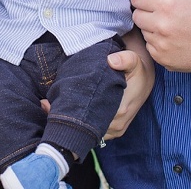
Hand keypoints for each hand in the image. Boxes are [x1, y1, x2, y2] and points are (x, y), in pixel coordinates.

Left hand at [38, 42, 153, 140]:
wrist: (144, 81)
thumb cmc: (136, 71)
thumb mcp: (133, 60)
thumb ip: (124, 59)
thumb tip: (112, 61)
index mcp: (120, 111)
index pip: (92, 118)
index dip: (72, 111)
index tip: (55, 102)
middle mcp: (116, 125)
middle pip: (87, 128)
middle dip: (66, 117)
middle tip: (45, 104)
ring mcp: (114, 130)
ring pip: (88, 132)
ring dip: (70, 121)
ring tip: (48, 107)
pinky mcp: (112, 131)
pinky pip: (93, 132)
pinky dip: (78, 124)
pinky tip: (62, 112)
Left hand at [132, 0, 190, 73]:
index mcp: (167, 4)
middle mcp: (161, 25)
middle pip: (137, 15)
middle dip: (147, 11)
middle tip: (166, 12)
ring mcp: (161, 44)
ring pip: (143, 31)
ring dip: (153, 27)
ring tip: (173, 26)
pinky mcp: (163, 59)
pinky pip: (150, 46)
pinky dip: (158, 42)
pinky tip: (175, 39)